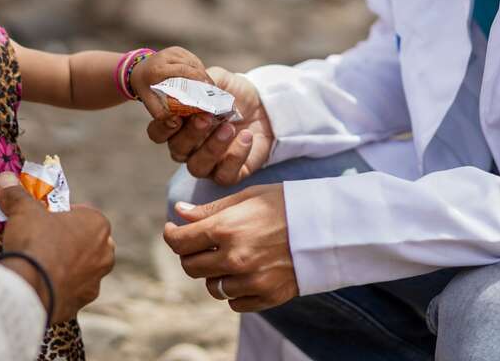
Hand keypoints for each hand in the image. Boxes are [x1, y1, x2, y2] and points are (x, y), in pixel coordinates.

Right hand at [0, 172, 114, 322]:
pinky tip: (40, 286)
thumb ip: (17, 194)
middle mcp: (104, 254)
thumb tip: (4, 177)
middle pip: (88, 242)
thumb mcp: (23, 211)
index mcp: (98, 225)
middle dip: (70, 241)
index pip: (85, 214)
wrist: (28, 288)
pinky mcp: (79, 305)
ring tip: (41, 267)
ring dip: (67, 268)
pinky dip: (58, 290)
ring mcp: (94, 282)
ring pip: (82, 270)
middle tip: (44, 242)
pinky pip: (69, 293)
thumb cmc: (34, 241)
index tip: (46, 219)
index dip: (64, 215)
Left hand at [130, 46, 213, 119]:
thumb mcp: (149, 102)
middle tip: (213, 93)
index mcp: (158, 68)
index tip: (209, 92)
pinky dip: (199, 70)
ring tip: (209, 88)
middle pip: (192, 67)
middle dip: (204, 79)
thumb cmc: (145, 88)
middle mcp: (166, 56)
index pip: (184, 72)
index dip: (199, 81)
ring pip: (195, 63)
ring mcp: (173, 51)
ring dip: (203, 75)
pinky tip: (202, 80)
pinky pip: (193, 60)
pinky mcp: (178, 49)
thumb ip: (161, 113)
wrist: (138, 70)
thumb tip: (175, 123)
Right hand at [148, 67, 273, 185]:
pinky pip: (224, 175)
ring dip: (212, 148)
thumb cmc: (233, 93)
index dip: (162, 127)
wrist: (264, 105)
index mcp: (179, 125)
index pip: (157, 133)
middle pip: (177, 150)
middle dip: (190, 134)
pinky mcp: (228, 173)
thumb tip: (189, 88)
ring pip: (197, 167)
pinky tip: (246, 137)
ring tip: (229, 128)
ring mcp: (207, 163)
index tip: (176, 115)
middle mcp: (188, 147)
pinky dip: (235, 157)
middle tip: (206, 117)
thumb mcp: (218, 80)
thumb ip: (200, 83)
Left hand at [163, 184, 296, 311]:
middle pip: (191, 267)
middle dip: (190, 254)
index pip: (180, 242)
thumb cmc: (286, 204)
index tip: (174, 231)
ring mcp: (251, 280)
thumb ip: (211, 210)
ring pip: (212, 287)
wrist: (327, 226)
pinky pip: (235, 302)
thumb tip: (180, 213)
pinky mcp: (267, 296)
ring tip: (227, 258)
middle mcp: (234, 258)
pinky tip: (244, 273)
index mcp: (226, 228)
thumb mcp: (247, 197)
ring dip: (213, 274)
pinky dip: (234, 290)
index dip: (172, 235)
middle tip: (200, 244)